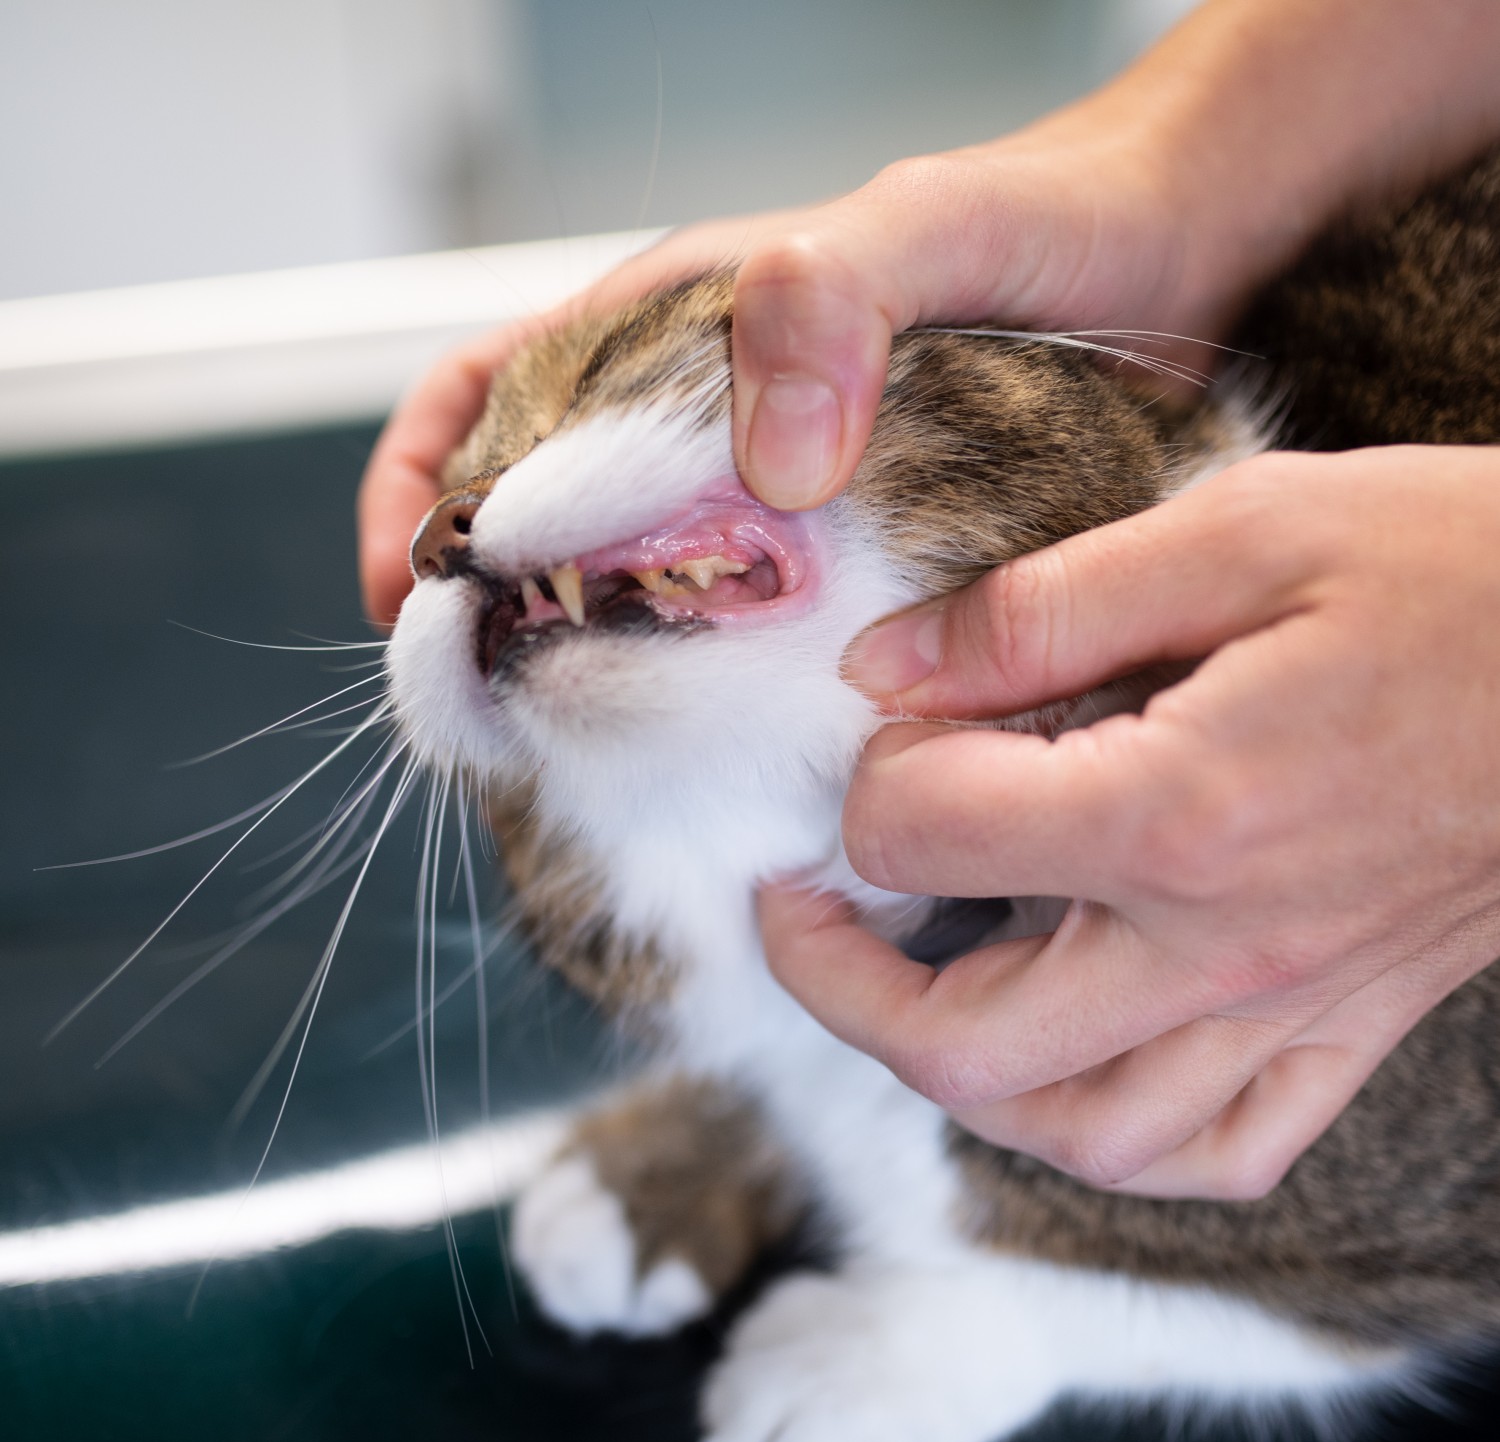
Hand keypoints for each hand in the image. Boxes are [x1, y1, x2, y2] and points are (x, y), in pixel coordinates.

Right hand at [358, 0, 1499, 627]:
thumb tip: (766, 464)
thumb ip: (832, 306)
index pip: (484, 395)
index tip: (408, 591)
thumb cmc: (1041, 224)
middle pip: (537, 513)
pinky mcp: (836, 553)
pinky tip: (724, 740)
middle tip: (491, 710)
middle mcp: (697, 415)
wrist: (1168, 259)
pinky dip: (709, 683)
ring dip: (591, 661)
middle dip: (488, 608)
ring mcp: (763, 492)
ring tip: (583, 745)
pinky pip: (740, 624)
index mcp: (669, 327)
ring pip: (631, 583)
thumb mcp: (928, 231)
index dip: (420, 490)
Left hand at [761, 446, 1499, 1198]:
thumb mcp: (1241, 532)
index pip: (922, 837)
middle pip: (962, 1044)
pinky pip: (1217, 1154)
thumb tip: (885, 671)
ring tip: (911, 989)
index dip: (865, 776)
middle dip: (838, 982)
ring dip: (958, 1079)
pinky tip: (1079, 1065)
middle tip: (799, 907)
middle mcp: (1222, 945)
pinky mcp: (1349, 1030)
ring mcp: (1291, 1010)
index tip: (886, 724)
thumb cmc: (1462, 569)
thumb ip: (1038, 610)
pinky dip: (1115, 1136)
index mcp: (1179, 807)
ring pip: (1078, 1135)